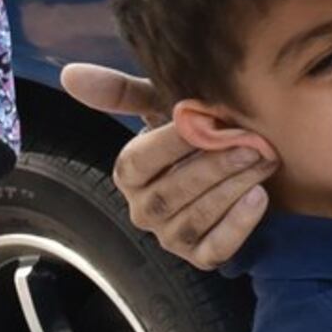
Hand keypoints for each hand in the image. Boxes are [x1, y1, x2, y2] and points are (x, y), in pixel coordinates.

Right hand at [61, 62, 270, 271]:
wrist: (240, 164)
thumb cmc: (196, 133)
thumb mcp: (162, 107)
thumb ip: (121, 92)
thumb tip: (68, 74)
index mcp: (129, 174)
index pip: (138, 162)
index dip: (169, 143)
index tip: (202, 118)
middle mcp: (144, 210)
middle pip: (169, 195)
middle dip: (211, 168)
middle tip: (250, 143)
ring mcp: (171, 237)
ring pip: (194, 219)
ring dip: (230, 190)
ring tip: (263, 161)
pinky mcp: (201, 257)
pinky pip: (216, 249)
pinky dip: (238, 225)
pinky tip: (259, 197)